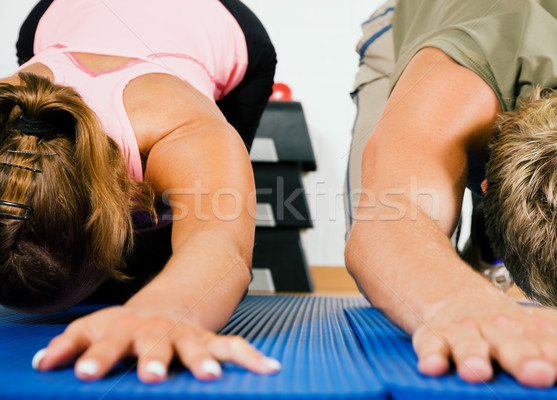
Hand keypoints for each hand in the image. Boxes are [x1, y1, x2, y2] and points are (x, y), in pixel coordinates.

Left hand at [31, 305, 280, 382]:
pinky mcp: (209, 340)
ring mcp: (186, 335)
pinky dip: (251, 358)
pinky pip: (233, 346)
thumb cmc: (127, 322)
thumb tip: (44, 362)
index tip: (84, 372)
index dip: (97, 356)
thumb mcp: (95, 326)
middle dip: (154, 360)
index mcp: (127, 328)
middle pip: (156, 345)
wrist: (168, 302)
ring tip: (210, 376)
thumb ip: (71, 344)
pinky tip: (269, 369)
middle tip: (151, 374)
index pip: (109, 342)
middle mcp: (158, 331)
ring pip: (197, 346)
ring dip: (204, 360)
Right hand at [412, 299, 556, 387]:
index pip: (550, 345)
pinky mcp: (435, 336)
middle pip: (512, 344)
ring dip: (473, 356)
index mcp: (531, 330)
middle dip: (523, 359)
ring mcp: (466, 332)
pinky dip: (431, 355)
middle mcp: (499, 330)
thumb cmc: (509, 325)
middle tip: (536, 373)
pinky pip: (431, 345)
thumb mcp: (549, 325)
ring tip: (478, 371)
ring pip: (470, 344)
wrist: (455, 296)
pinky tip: (433, 366)